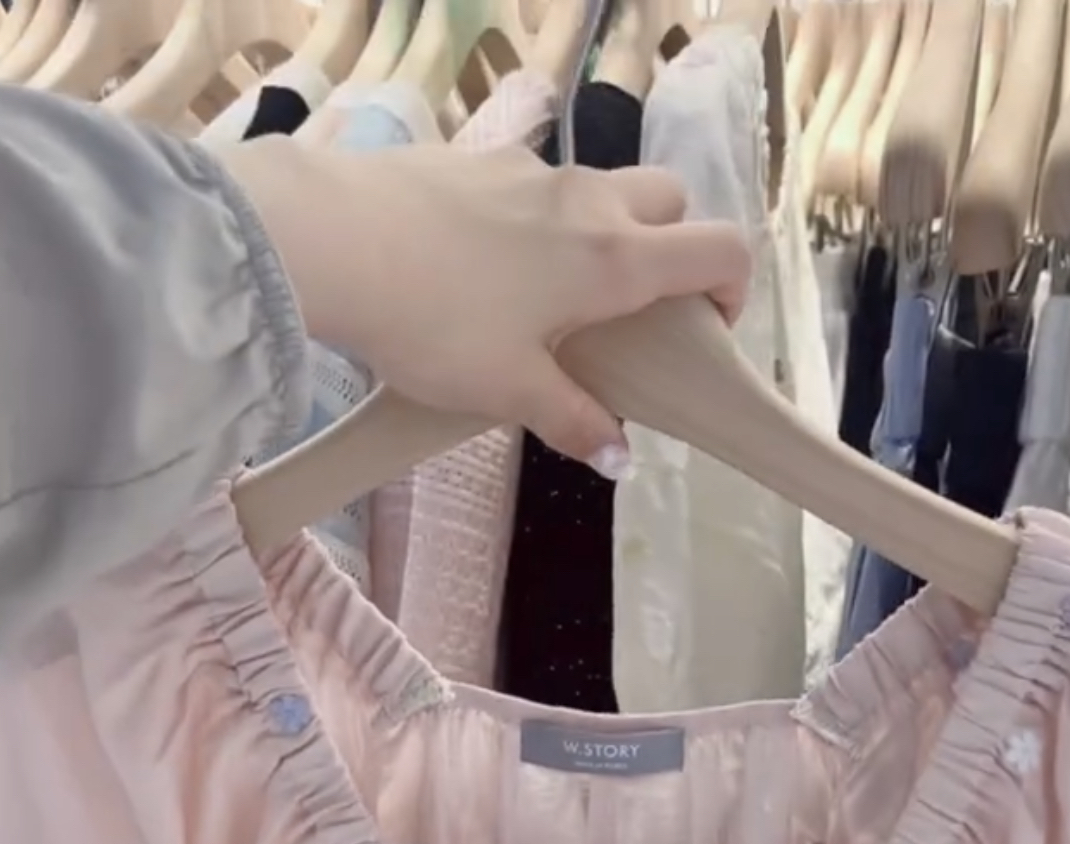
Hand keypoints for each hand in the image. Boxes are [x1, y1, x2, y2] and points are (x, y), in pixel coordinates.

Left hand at [219, 136, 751, 468]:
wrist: (336, 238)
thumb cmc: (435, 322)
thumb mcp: (508, 390)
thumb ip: (572, 421)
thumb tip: (618, 458)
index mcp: (614, 260)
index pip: (718, 249)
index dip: (733, 287)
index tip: (707, 330)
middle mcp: (588, 201)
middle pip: (670, 201)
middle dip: (675, 248)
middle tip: (638, 309)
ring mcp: (534, 171)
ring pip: (603, 186)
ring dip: (607, 231)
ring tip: (559, 295)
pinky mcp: (482, 159)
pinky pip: (539, 184)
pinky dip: (544, 219)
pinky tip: (492, 267)